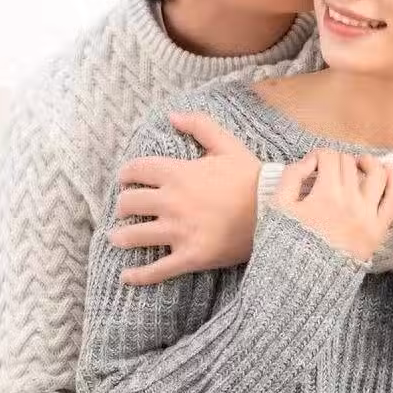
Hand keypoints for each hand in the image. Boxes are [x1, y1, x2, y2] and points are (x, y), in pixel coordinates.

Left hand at [110, 112, 259, 285]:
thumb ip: (199, 125)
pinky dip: (139, 275)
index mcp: (177, 173)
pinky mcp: (190, 256)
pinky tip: (126, 276)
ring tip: (117, 237)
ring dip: (121, 236)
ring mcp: (179, 231)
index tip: (125, 180)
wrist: (275, 211)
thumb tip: (172, 116)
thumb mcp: (227, 144)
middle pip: (129, 204)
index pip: (136, 170)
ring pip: (135, 236)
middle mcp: (172, 202)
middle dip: (123, 206)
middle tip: (125, 210)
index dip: (125, 175)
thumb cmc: (250, 176)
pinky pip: (157, 269)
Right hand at [273, 148, 392, 262]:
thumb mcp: (279, 206)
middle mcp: (351, 202)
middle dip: (339, 161)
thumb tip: (312, 160)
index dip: (319, 155)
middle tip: (331, 169)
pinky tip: (387, 175)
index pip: (329, 157)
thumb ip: (292, 175)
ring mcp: (368, 216)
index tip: (314, 164)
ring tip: (362, 164)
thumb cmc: (288, 243)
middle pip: (350, 164)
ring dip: (370, 164)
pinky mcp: (378, 231)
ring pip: (379, 175)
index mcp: (326, 194)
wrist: (304, 281)